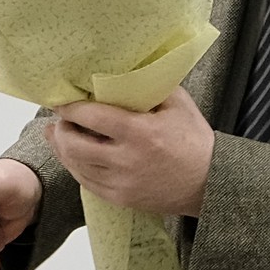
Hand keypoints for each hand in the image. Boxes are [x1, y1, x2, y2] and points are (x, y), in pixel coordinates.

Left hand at [47, 88, 212, 216]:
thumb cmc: (194, 141)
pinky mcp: (120, 199)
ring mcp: (121, 184)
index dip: (70, 108)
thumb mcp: (177, 103)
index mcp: (140, 133)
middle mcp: (127, 161)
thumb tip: (122, 70)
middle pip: (74, 145)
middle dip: (60, 130)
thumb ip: (148, 86)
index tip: (60, 100)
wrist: (209, 183)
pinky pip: (86, 182)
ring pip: (76, 166)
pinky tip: (75, 156)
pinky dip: (76, 167)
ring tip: (59, 135)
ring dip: (63, 149)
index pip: (92, 117)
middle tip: (59, 119)